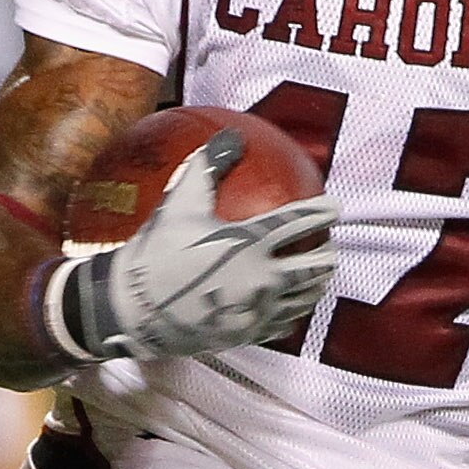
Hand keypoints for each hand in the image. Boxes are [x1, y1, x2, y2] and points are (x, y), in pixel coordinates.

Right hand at [55, 129, 337, 362]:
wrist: (134, 308)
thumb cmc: (156, 251)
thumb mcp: (180, 202)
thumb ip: (209, 165)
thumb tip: (231, 135)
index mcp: (250, 241)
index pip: (301, 222)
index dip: (323, 213)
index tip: (334, 208)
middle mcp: (262, 277)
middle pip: (314, 266)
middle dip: (327, 254)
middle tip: (329, 246)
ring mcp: (257, 309)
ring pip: (304, 298)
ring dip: (317, 285)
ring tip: (320, 277)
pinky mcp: (247, 333)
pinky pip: (282, 323)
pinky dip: (293, 312)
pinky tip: (291, 307)